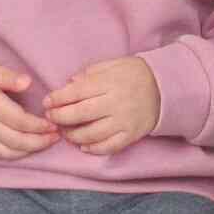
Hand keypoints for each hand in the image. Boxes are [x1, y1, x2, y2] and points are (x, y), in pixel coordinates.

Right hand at [0, 61, 56, 160]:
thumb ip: (8, 77)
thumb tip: (27, 82)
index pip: (20, 121)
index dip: (39, 126)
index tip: (53, 124)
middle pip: (17, 141)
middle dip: (40, 142)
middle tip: (56, 136)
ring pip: (8, 152)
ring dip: (30, 151)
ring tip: (46, 143)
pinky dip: (15, 155)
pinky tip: (27, 150)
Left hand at [43, 55, 160, 156]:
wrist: (165, 89)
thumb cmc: (134, 74)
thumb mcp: (113, 65)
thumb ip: (91, 73)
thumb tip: (69, 84)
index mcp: (109, 83)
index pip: (77, 92)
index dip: (58, 98)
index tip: (47, 102)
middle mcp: (116, 103)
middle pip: (81, 114)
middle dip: (60, 117)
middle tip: (50, 117)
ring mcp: (124, 121)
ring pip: (92, 134)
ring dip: (73, 135)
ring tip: (65, 132)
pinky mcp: (131, 135)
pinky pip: (109, 146)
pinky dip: (93, 148)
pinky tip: (83, 145)